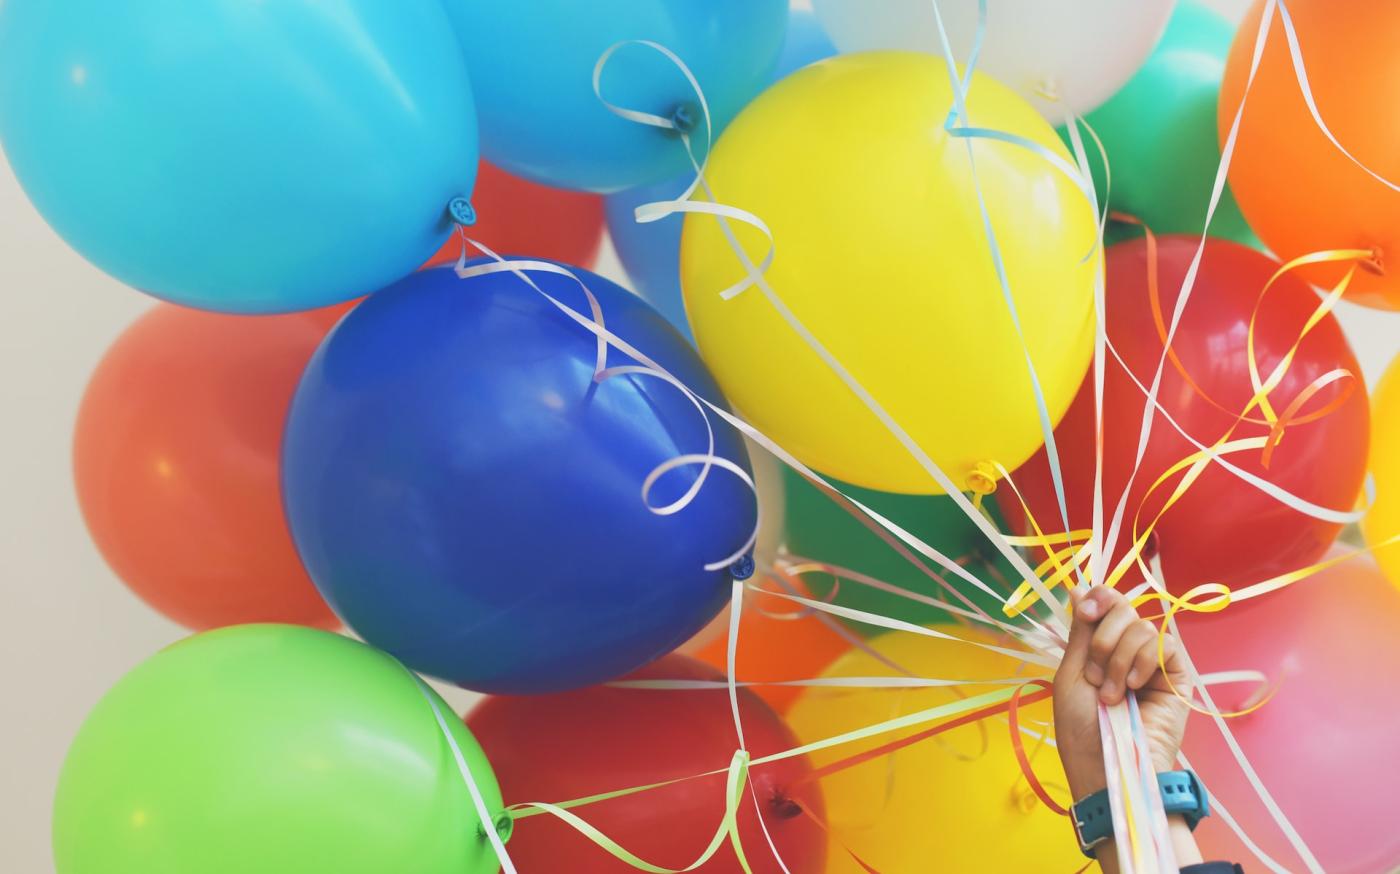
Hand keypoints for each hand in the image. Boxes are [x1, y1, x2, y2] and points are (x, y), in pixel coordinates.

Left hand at [1053, 586, 1191, 800]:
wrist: (1107, 766)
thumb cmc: (1082, 729)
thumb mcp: (1072, 674)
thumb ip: (1081, 631)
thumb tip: (1078, 588)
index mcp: (1100, 648)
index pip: (1107, 604)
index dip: (1099, 598)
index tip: (1085, 611)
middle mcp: (1128, 651)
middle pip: (1124, 608)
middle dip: (1103, 637)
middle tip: (1094, 675)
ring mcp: (1153, 663)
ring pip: (1142, 625)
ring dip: (1117, 658)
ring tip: (1111, 694)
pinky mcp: (1177, 677)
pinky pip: (1164, 643)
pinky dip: (1143, 660)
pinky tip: (1134, 686)